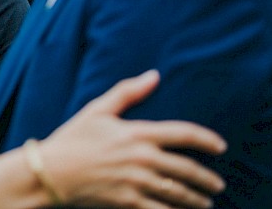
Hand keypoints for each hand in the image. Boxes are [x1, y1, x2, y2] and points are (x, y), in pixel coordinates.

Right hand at [41, 70, 225, 207]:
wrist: (50, 172)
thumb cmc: (73, 139)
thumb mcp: (97, 110)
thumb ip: (128, 92)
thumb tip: (154, 75)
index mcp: (136, 133)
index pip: (183, 134)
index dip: (207, 139)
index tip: (220, 147)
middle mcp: (141, 158)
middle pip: (187, 169)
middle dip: (207, 179)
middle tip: (217, 185)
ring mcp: (136, 182)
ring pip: (178, 193)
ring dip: (197, 200)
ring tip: (206, 203)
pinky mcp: (128, 203)